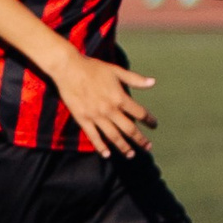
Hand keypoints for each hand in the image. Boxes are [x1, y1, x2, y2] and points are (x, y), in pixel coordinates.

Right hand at [42, 47, 156, 154]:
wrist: (68, 68)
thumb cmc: (93, 68)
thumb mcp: (116, 71)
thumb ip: (135, 79)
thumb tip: (153, 82)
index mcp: (119, 97)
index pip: (140, 113)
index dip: (149, 120)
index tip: (154, 125)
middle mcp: (110, 109)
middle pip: (129, 129)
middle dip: (140, 139)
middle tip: (148, 147)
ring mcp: (96, 116)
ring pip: (113, 136)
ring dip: (124, 147)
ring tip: (131, 155)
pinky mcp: (82, 119)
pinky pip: (93, 136)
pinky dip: (100, 146)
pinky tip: (106, 154)